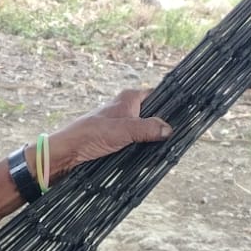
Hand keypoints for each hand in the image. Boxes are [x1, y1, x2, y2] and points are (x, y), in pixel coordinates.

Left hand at [48, 88, 171, 180]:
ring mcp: (120, 124)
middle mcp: (126, 108)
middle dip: (160, 126)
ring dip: (149, 140)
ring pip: (143, 130)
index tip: (183, 116)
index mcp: (130, 97)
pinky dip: (139, 148)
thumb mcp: (126, 130)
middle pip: (152, 115)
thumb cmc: (92, 134)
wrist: (67, 153)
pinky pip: (133, 142)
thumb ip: (149, 128)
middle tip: (173, 138)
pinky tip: (146, 155)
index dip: (169, 105)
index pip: (158, 95)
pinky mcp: (115, 139)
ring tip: (163, 148)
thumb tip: (169, 129)